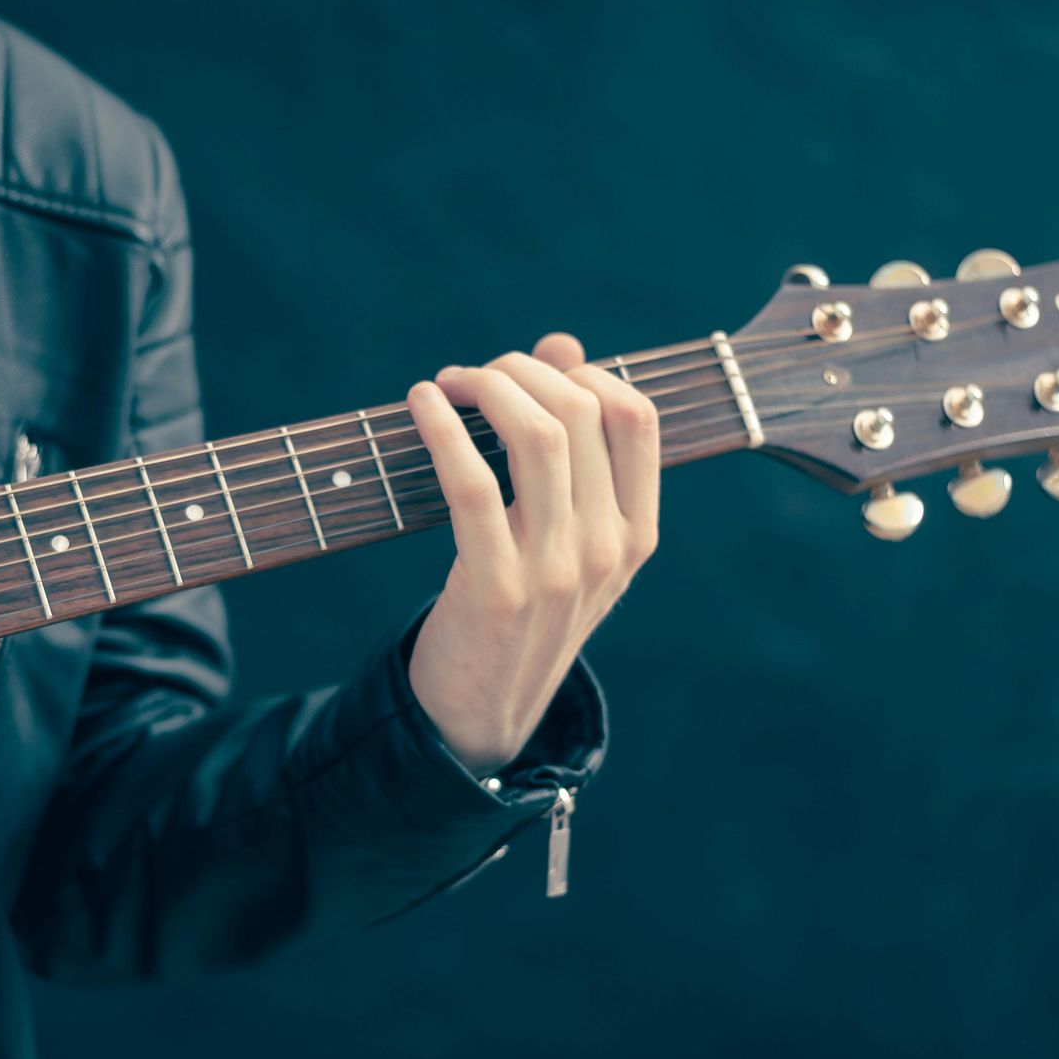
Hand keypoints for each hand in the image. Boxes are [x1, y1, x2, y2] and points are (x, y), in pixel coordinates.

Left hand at [404, 333, 659, 775]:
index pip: (637, 418)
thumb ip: (573, 449)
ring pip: (538, 436)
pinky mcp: (495, 587)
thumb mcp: (565, 538)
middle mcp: (608, 550)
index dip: (582, 372)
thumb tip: (562, 346)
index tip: (532, 370)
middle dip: (520, 370)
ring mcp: (557, 571)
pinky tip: (421, 404)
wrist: (483, 712)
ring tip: (448, 383)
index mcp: (637, 535)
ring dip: (487, 387)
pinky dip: (441, 428)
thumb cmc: (519, 610)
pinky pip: (471, 482)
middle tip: (474, 375)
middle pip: (581, 413)